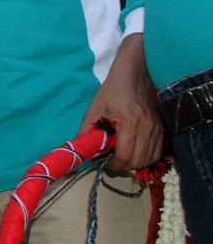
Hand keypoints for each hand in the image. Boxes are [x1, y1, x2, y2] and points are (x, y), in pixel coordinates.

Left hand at [79, 33, 161, 172]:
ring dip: (134, 164)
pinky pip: (156, 152)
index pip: (125, 156)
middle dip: (122, 167)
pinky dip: (145, 158)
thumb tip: (82, 151)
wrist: (132, 76)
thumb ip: (87, 131)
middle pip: (138, 160)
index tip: (104, 164)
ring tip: (121, 160)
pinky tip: (133, 154)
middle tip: (110, 164)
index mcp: (130, 123)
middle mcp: (147, 128)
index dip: (113, 165)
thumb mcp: (94, 109)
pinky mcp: (160, 128)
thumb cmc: (111, 91)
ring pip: (149, 159)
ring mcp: (156, 129)